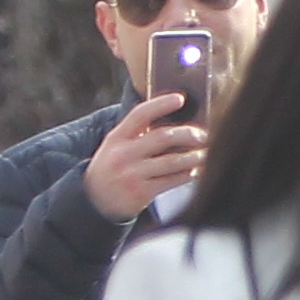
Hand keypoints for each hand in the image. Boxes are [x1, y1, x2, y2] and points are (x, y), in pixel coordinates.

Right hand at [82, 92, 203, 219]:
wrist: (95, 200)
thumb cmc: (113, 167)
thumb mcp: (116, 147)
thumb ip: (137, 134)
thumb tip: (175, 122)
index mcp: (117, 138)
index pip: (139, 114)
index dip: (160, 104)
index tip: (180, 98)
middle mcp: (123, 154)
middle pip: (162, 137)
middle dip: (188, 134)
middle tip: (203, 135)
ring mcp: (132, 174)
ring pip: (172, 161)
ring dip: (194, 156)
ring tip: (205, 153)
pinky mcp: (141, 192)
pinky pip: (172, 180)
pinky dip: (187, 174)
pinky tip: (195, 171)